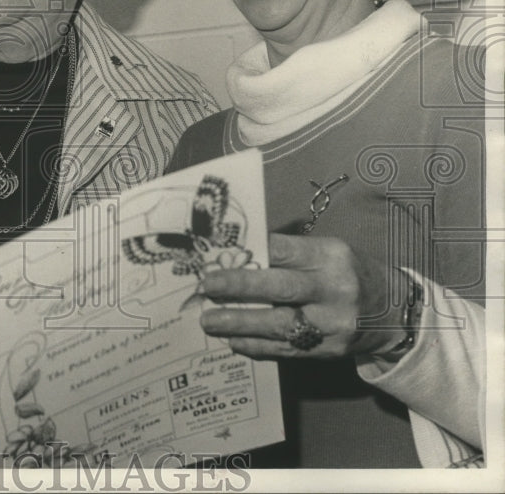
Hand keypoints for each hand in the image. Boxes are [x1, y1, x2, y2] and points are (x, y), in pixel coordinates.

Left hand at [198, 233, 406, 359]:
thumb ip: (289, 253)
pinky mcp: (329, 351)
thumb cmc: (348, 273)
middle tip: (207, 286)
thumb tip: (238, 251)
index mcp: (331, 256)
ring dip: (240, 323)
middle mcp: (335, 289)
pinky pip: (287, 350)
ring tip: (209, 321)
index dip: (252, 252)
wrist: (394, 313)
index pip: (286, 251)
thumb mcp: (328, 252)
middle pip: (282, 287)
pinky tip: (233, 342)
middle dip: (240, 287)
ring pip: (280, 325)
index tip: (220, 251)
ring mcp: (333, 324)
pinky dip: (257, 347)